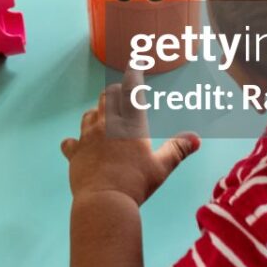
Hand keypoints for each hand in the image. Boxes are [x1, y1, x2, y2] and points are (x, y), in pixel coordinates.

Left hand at [61, 69, 197, 204]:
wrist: (105, 200)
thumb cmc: (136, 182)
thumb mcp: (162, 167)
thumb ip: (177, 149)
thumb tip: (196, 139)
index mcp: (130, 123)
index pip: (131, 90)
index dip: (133, 75)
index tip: (134, 66)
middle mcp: (106, 124)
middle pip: (106, 97)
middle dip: (114, 94)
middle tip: (120, 95)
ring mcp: (87, 137)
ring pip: (89, 115)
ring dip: (96, 114)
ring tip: (102, 119)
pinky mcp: (74, 152)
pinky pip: (70, 142)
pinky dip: (74, 142)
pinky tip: (76, 145)